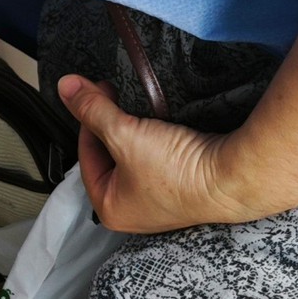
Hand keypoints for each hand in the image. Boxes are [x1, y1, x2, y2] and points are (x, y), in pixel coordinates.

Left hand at [58, 75, 262, 233]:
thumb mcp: (124, 133)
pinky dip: (153, 141)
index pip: (86, 155)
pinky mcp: (180, 189)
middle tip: (113, 96)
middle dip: (109, 124)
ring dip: (131, 130)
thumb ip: (92, 109)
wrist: (232, 178)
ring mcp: (158, 202)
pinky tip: (159, 126)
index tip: (93, 92)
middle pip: (108, 156)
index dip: (87, 120)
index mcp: (109, 208)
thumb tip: (65, 87)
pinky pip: (155, 160)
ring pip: (132, 156)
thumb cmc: (176, 170)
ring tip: (137, 110)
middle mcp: (132, 211)